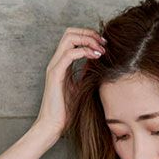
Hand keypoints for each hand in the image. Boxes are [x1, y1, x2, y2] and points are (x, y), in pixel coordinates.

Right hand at [33, 27, 106, 141]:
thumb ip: (86, 74)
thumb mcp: (81, 88)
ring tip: (101, 49)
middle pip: (70, 32)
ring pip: (69, 39)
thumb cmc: (66, 111)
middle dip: (89, 33)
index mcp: (62, 64)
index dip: (89, 36)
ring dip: (88, 39)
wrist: (53, 125)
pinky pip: (69, 54)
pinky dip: (84, 51)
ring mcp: (55, 66)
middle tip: (104, 43)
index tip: (104, 45)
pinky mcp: (56, 74)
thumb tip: (98, 63)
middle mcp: (57, 61)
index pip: (73, 38)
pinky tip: (96, 57)